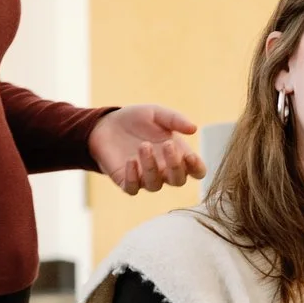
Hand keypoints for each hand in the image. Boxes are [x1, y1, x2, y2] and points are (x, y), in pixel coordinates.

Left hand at [89, 105, 204, 195]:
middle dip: (175, 165)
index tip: (190, 156)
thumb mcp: (156, 113)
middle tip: (167, 144)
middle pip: (178, 180)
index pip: (196, 171)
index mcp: (177, 154)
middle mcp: (164, 170)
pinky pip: (133, 188)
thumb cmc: (136, 119)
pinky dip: (133, 177)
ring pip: (155, 184)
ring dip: (152, 167)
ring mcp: (145, 177)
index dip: (197, 168)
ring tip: (143, 145)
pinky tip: (130, 161)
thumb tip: (194, 128)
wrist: (106, 124)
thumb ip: (175, 119)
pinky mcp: (125, 181)